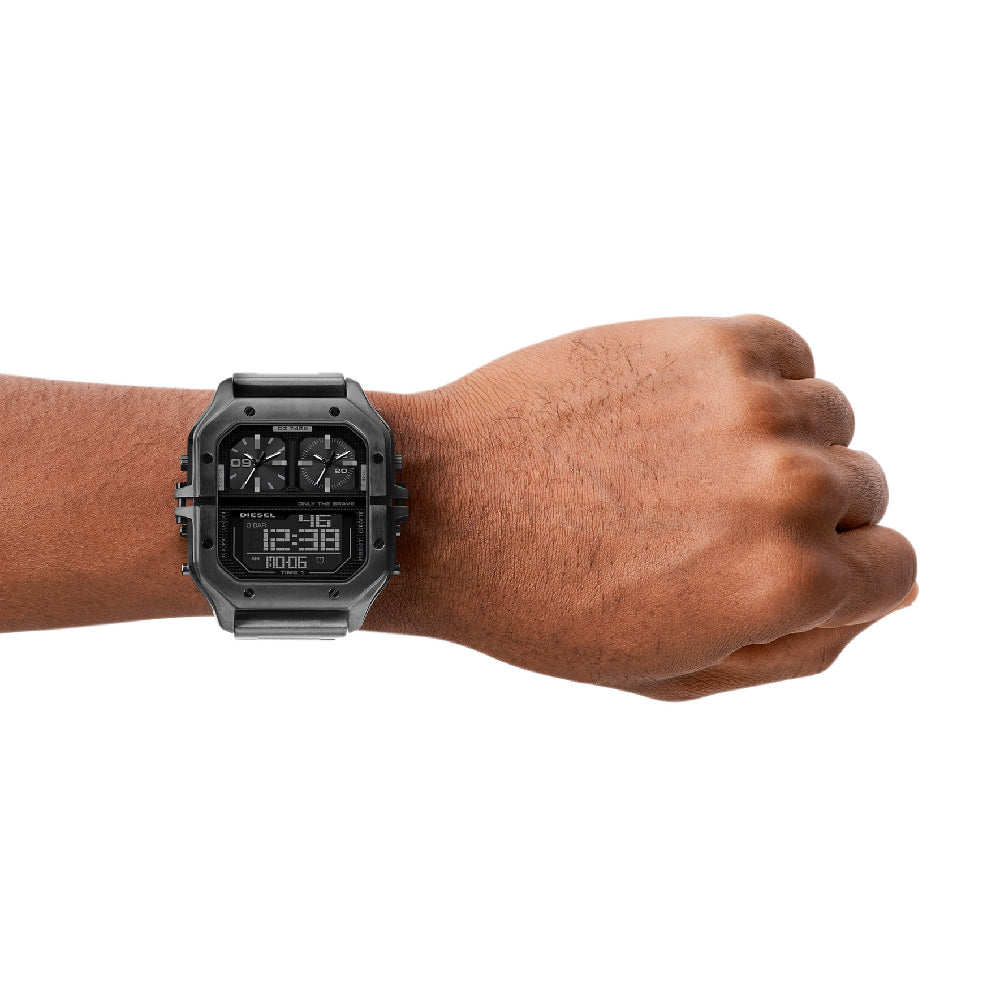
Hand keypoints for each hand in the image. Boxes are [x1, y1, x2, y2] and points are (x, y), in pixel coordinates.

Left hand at [371, 315, 916, 698]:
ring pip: (829, 418)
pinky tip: (690, 412)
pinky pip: (787, 353)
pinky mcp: (705, 340)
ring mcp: (750, 403)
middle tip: (710, 520)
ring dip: (780, 443)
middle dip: (806, 514)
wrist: (444, 507)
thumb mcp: (678, 672)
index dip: (846, 575)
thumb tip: (886, 597)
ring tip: (688, 465)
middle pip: (865, 489)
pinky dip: (759, 381)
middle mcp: (788, 488)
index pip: (898, 569)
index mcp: (789, 585)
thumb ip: (801, 645)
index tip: (788, 566)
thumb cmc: (545, 602)